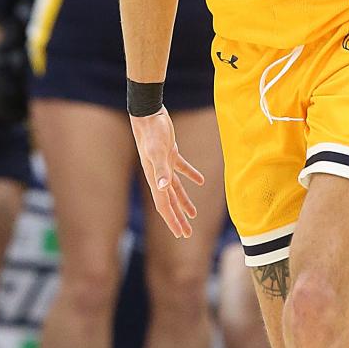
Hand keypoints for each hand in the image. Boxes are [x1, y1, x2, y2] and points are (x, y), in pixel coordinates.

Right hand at [129, 108, 204, 238]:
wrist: (148, 113)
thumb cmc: (152, 132)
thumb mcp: (157, 151)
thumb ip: (160, 170)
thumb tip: (162, 187)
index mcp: (155, 178)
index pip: (164, 205)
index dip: (172, 221)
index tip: (180, 234)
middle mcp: (158, 175)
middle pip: (169, 202)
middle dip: (178, 218)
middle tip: (186, 234)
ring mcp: (164, 164)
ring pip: (175, 189)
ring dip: (184, 202)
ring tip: (193, 215)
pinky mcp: (170, 153)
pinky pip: (182, 169)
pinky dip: (191, 176)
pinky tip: (200, 181)